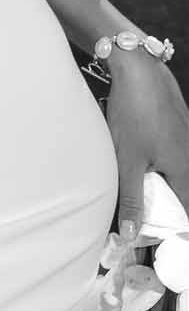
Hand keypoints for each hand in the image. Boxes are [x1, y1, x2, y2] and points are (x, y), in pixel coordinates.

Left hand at [106, 51, 188, 231]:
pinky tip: (146, 158)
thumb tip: (132, 235)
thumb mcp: (127, 160)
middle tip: (149, 219)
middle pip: (184, 191)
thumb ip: (132, 198)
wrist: (138, 68)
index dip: (179, 229)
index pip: (188, 212)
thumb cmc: (134, 114)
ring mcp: (186, 138)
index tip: (169, 242)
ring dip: (164, 184)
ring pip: (178, 171)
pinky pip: (174, 153)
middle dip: (169, 207)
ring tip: (145, 190)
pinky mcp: (178, 124)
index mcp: (184, 171)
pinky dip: (162, 163)